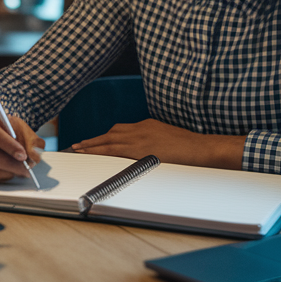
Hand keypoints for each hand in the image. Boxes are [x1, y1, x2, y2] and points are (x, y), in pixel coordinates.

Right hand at [0, 106, 44, 181]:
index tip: (23, 156)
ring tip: (19, 171)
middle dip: (10, 165)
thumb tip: (34, 157)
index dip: (9, 146)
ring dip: (5, 173)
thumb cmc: (3, 126)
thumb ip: (30, 139)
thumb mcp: (19, 126)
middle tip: (26, 169)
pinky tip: (8, 172)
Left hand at [69, 118, 245, 169]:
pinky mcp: (141, 149)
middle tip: (78, 145)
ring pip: (108, 140)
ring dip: (92, 145)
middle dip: (93, 140)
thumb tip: (145, 151)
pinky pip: (115, 150)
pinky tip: (93, 155)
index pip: (120, 130)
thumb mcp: (167, 140)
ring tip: (78, 150)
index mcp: (147, 126)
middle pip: (110, 133)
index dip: (105, 136)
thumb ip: (153, 142)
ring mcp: (140, 138)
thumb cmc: (189, 148)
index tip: (94, 140)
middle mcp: (140, 129)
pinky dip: (101, 151)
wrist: (202, 148)